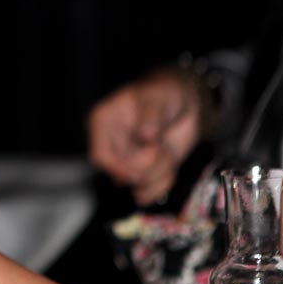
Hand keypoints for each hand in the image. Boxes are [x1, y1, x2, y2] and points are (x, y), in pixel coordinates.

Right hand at [87, 70, 200, 205]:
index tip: (138, 175)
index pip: (100, 155)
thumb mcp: (156, 98)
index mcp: (103, 123)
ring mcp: (128, 159)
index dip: (117, 168)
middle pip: (122, 172)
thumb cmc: (162, 92)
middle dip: (148, 164)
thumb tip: (145, 135)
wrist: (183, 101)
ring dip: (160, 172)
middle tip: (161, 146)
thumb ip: (150, 116)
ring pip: (138, 185)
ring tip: (167, 151)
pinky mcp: (144, 170)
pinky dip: (164, 183)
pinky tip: (170, 165)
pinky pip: (149, 191)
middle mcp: (112, 144)